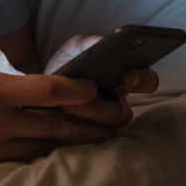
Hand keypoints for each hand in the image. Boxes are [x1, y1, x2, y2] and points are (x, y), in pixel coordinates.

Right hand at [0, 44, 134, 166]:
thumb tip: (21, 70)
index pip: (50, 90)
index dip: (81, 90)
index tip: (97, 87)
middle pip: (59, 123)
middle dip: (94, 119)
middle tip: (117, 113)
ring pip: (48, 147)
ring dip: (75, 139)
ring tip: (99, 130)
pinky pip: (26, 162)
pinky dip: (47, 153)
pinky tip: (62, 147)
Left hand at [40, 34, 159, 131]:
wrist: (39, 92)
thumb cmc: (65, 69)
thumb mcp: (73, 51)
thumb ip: (87, 44)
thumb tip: (101, 41)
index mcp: (121, 81)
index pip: (146, 81)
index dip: (143, 80)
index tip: (128, 77)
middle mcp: (117, 106)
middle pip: (122, 114)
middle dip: (102, 107)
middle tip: (87, 96)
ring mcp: (103, 126)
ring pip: (105, 130)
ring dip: (86, 118)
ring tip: (66, 107)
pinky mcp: (87, 140)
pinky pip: (88, 143)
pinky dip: (75, 134)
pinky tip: (61, 126)